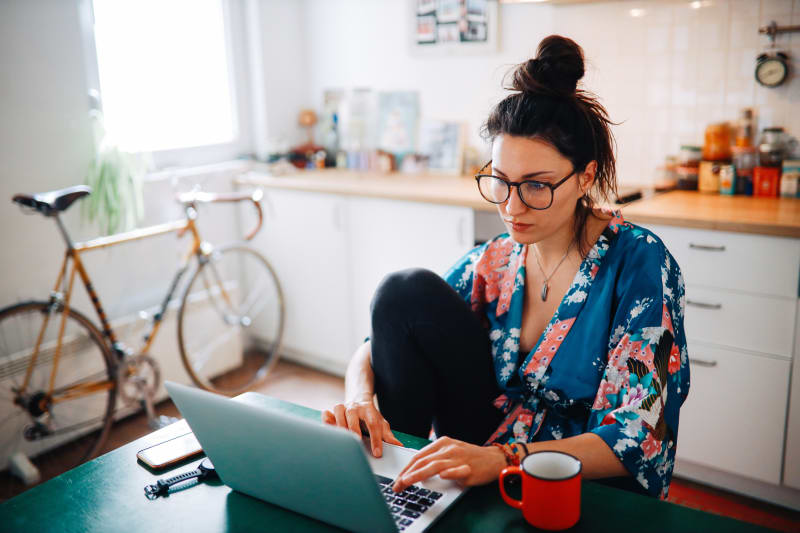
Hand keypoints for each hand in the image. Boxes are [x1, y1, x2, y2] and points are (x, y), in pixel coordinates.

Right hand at [321, 395, 402, 457]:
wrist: (359, 401)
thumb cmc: (370, 416)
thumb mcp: (381, 423)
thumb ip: (388, 435)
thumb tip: (399, 446)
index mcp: (369, 410)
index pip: (373, 424)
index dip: (376, 440)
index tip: (377, 453)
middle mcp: (355, 407)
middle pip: (353, 416)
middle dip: (354, 430)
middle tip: (357, 443)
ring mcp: (343, 408)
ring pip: (339, 412)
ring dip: (340, 426)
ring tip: (343, 441)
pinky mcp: (332, 412)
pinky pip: (327, 414)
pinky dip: (326, 421)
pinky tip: (329, 431)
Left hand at [391, 436, 506, 492]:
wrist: (493, 459)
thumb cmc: (469, 457)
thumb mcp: (450, 452)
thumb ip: (434, 458)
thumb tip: (414, 469)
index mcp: (442, 443)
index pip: (419, 456)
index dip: (406, 468)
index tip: (397, 478)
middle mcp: (449, 449)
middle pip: (424, 461)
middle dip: (407, 474)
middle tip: (397, 485)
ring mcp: (459, 458)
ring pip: (436, 465)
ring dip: (419, 474)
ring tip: (407, 481)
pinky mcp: (469, 469)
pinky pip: (458, 470)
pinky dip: (449, 472)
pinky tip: (441, 476)